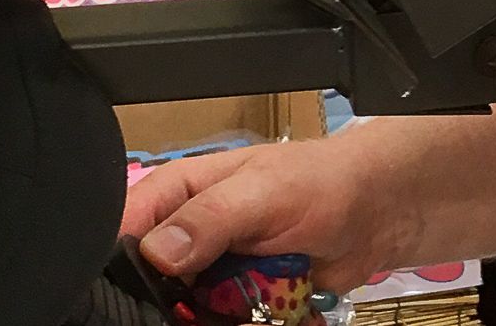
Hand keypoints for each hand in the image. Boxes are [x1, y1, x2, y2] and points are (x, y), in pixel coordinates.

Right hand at [119, 139, 419, 292]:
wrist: (375, 214)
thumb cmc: (321, 184)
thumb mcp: (264, 192)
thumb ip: (211, 218)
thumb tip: (158, 251)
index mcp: (177, 193)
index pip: (124, 229)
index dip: (120, 260)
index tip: (142, 289)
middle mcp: (185, 236)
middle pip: (147, 284)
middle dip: (167, 303)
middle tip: (209, 302)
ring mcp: (210, 274)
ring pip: (180, 313)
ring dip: (206, 319)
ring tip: (247, 306)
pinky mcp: (235, 303)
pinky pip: (216, 325)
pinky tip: (259, 319)